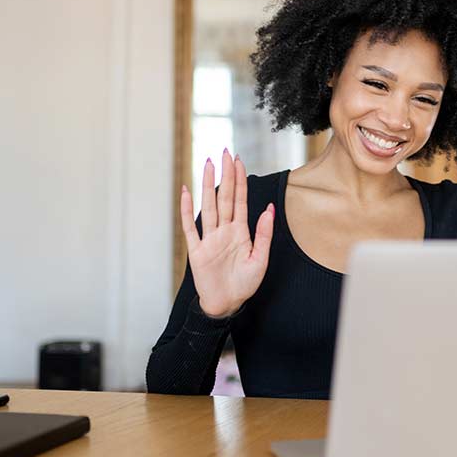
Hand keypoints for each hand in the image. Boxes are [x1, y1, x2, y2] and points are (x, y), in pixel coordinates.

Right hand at [180, 149, 274, 317]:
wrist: (227, 304)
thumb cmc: (244, 284)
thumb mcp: (260, 259)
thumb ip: (264, 234)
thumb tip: (269, 208)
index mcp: (240, 232)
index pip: (239, 200)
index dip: (240, 181)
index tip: (239, 161)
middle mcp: (224, 231)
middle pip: (224, 197)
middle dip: (225, 175)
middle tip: (225, 152)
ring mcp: (209, 239)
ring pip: (208, 206)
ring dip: (208, 185)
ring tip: (208, 164)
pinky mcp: (196, 251)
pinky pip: (190, 227)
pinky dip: (187, 210)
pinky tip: (186, 191)